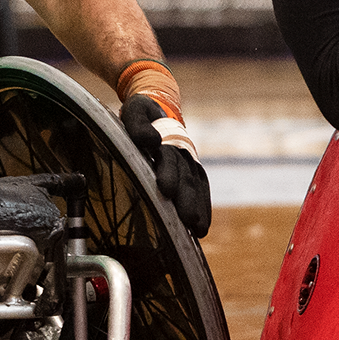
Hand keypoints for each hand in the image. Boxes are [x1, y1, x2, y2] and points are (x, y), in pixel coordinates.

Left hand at [119, 95, 211, 237]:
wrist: (157, 111)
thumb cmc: (141, 114)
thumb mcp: (136, 111)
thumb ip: (139, 124)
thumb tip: (153, 141)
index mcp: (166, 137)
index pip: (168, 156)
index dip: (168, 172)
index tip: (165, 189)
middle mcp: (182, 151)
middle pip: (186, 175)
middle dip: (187, 198)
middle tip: (188, 219)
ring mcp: (189, 162)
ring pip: (196, 186)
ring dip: (197, 207)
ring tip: (198, 228)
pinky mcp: (191, 172)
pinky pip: (200, 190)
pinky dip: (202, 208)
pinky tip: (201, 228)